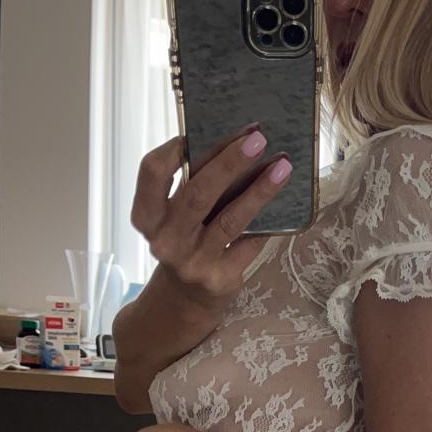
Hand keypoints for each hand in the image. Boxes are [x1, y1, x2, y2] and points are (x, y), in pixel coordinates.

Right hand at [130, 126, 292, 319]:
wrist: (186, 300)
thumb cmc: (184, 242)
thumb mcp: (173, 216)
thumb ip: (190, 185)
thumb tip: (232, 142)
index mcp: (147, 217)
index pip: (152, 172)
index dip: (173, 149)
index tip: (199, 132)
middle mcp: (166, 240)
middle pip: (198, 193)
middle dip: (229, 163)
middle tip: (257, 138)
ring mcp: (193, 262)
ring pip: (230, 219)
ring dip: (259, 190)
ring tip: (282, 166)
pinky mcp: (220, 278)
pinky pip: (249, 243)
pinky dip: (267, 222)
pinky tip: (285, 204)